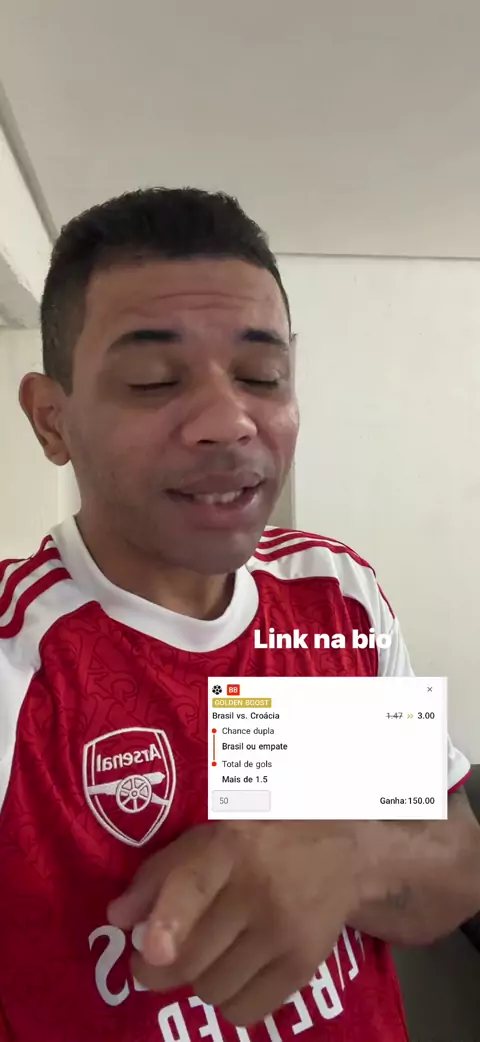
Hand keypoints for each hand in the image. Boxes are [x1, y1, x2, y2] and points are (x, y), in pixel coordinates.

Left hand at [107, 820, 361, 1025]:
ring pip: (212, 989)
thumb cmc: (260, 838)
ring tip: (206, 954)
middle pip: (192, 958)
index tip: (150, 949)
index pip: (195, 885)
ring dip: (197, 981)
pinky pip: (245, 1010)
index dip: (169, 921)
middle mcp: (258, 889)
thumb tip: (117, 918)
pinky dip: (228, 1000)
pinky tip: (233, 971)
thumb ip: (159, 873)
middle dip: (157, 969)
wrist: (341, 850)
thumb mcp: (208, 836)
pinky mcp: (304, 964)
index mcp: (228, 846)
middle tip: (152, 958)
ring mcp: (284, 930)